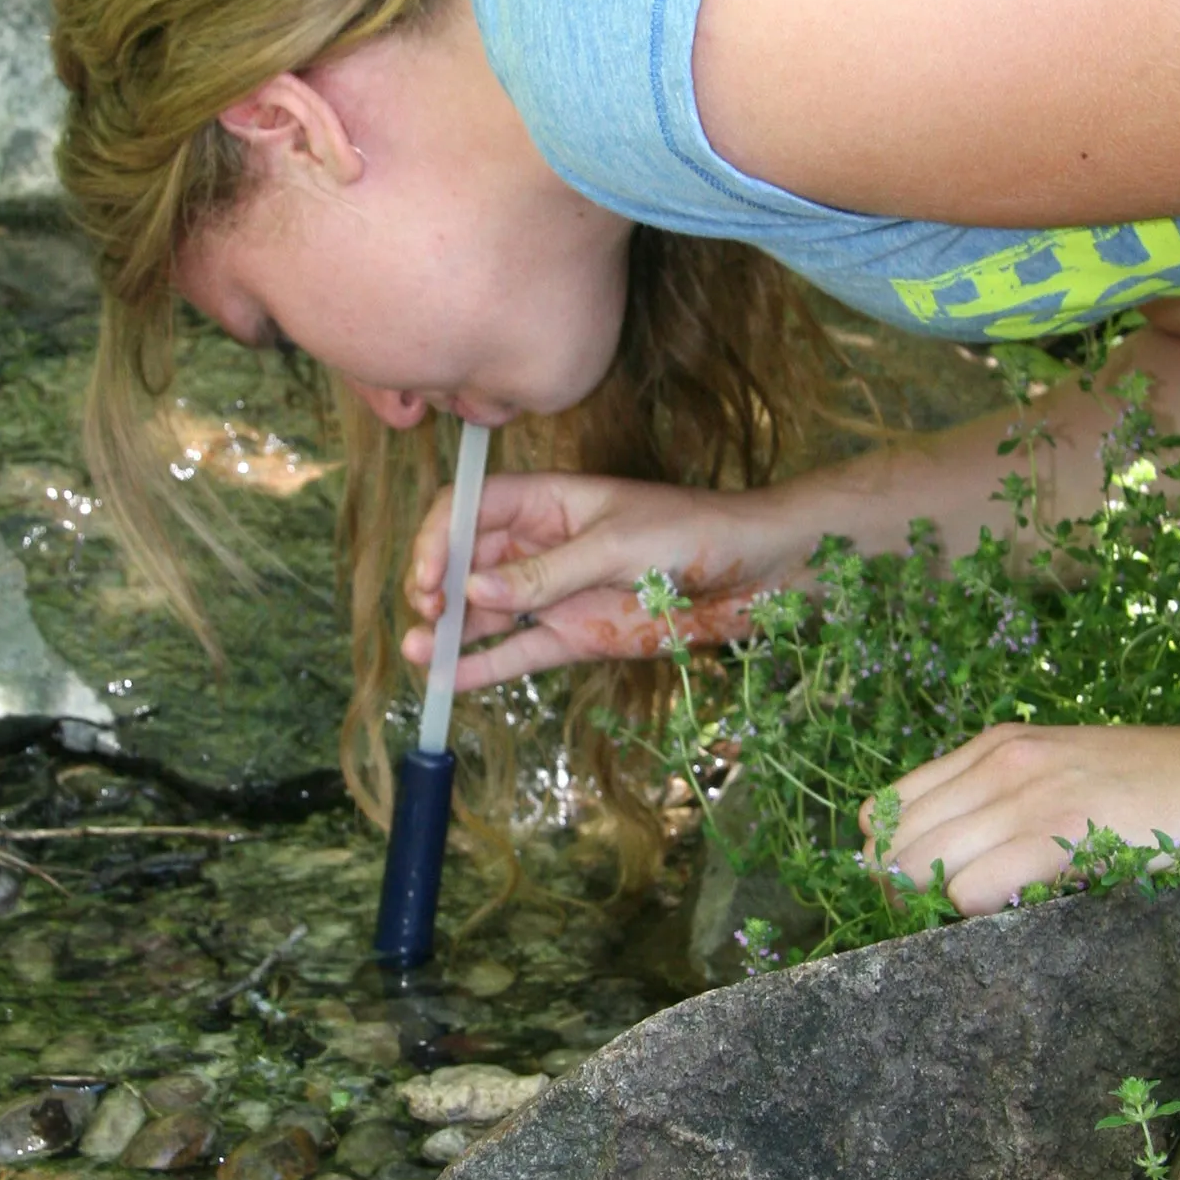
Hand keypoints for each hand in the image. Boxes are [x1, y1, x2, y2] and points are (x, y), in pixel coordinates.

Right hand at [400, 471, 815, 687]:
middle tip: (428, 612)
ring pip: (485, 610)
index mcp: (549, 500)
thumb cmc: (695, 533)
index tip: (430, 573)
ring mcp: (556, 593)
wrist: (762, 571)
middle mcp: (542, 544)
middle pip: (467, 559)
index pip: (472, 506)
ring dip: (448, 629)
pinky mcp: (576, 636)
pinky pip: (519, 651)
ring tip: (418, 651)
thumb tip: (473, 590)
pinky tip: (447, 680)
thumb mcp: (618, 546)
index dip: (439, 535)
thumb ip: (547, 573)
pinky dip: (483, 665)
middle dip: (436, 582)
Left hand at [860, 715, 1179, 913]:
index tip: (915, 896)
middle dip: (899, 889)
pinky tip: (1005, 923)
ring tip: (969, 930)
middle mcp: (999, 762)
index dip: (890, 858)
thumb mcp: (1066, 777)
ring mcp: (1028, 794)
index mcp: (994, 747)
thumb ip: (1010, 802)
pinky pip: (972, 885)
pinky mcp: (1063, 833)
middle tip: (936, 927)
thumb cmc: (1162, 790)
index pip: (890, 805)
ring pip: (922, 863)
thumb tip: (952, 863)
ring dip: (929, 906)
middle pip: (894, 838)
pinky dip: (968, 913)